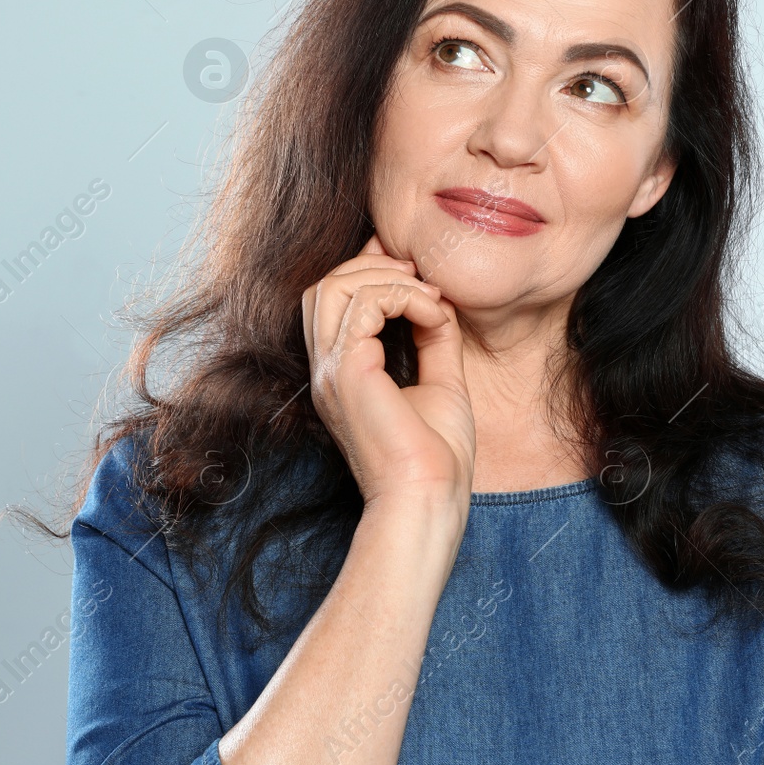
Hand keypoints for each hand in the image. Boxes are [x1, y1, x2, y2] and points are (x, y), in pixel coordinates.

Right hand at [302, 233, 474, 513]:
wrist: (428, 499)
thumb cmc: (436, 457)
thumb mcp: (440, 382)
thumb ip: (434, 338)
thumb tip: (439, 300)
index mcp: (341, 374)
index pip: (331, 300)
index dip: (366, 268)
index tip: (414, 268)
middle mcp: (327, 370)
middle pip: (323, 286)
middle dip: (372, 264)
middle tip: (420, 275)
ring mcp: (331, 371)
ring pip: (334, 286)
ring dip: (388, 277)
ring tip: (429, 296)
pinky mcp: (348, 372)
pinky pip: (367, 303)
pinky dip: (406, 297)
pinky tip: (434, 315)